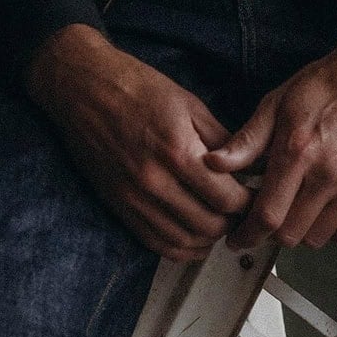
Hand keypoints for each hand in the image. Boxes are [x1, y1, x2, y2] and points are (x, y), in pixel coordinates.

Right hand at [26, 25, 251, 261]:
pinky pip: (156, 244)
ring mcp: (134, 199)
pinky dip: (182, 248)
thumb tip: (248, 166)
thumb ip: (221, 140)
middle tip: (242, 211)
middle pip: (210, 225)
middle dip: (233, 221)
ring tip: (220, 223)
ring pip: (186, 241)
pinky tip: (195, 238)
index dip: (249, 203)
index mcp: (177, 151)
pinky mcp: (120, 207)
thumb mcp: (188, 103)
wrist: (82, 89)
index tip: (255, 197)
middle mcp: (155, 181)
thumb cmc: (132, 87)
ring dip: (209, 238)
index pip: (227, 198)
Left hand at [205, 30, 336, 249]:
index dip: (248, 234)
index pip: (266, 215)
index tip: (240, 237)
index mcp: (297, 151)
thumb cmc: (329, 84)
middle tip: (269, 217)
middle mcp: (328, 173)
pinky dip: (332, 231)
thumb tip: (214, 163)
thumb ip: (246, 140)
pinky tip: (324, 211)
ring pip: (317, 239)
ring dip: (301, 232)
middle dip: (271, 232)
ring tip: (297, 210)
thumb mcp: (277, 104)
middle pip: (290, 235)